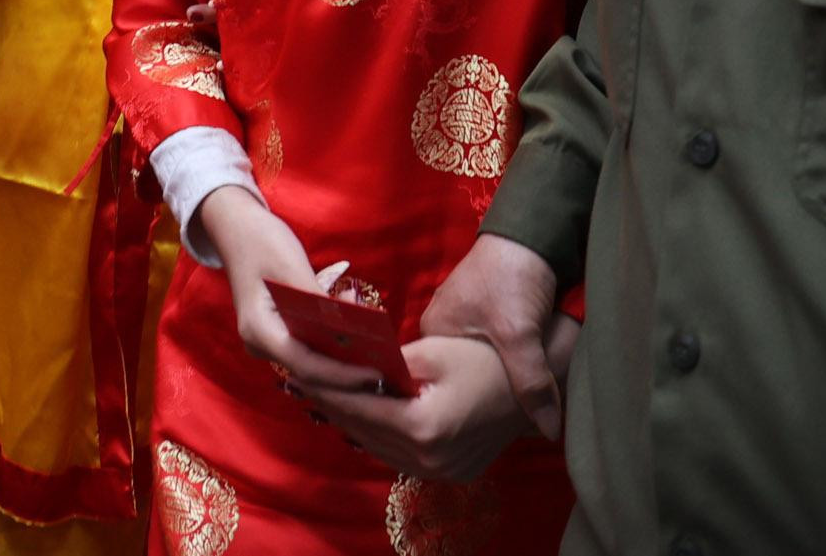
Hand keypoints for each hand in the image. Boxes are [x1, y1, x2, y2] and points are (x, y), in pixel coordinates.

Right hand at [193, 188, 380, 392]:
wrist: (235, 227)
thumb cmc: (262, 241)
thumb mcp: (293, 266)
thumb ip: (318, 301)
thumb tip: (351, 331)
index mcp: (259, 331)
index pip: (306, 365)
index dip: (342, 374)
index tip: (377, 374)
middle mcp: (261, 345)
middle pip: (309, 374)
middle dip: (348, 378)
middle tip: (389, 377)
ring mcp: (268, 343)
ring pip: (311, 366)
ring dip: (344, 364)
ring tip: (384, 360)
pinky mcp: (279, 335)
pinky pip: (310, 351)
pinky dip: (335, 348)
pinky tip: (362, 334)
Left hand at [302, 334, 538, 483]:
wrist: (528, 387)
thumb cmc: (482, 358)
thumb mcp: (432, 351)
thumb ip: (385, 364)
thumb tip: (343, 363)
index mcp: (424, 426)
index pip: (360, 407)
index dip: (325, 389)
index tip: (296, 374)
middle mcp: (430, 458)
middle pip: (365, 431)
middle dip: (331, 406)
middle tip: (298, 385)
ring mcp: (440, 472)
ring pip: (379, 448)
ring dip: (350, 424)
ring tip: (321, 401)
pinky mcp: (448, 474)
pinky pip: (400, 457)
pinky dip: (377, 438)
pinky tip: (359, 420)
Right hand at [419, 233, 564, 438]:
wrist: (536, 229)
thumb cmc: (513, 276)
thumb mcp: (519, 333)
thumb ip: (531, 383)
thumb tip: (549, 432)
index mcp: (433, 333)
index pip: (435, 385)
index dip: (459, 410)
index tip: (484, 433)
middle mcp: (443, 328)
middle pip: (459, 377)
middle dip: (482, 400)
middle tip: (507, 427)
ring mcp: (465, 319)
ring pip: (479, 366)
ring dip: (498, 384)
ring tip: (517, 413)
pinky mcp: (488, 314)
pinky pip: (492, 353)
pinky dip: (507, 368)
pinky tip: (523, 386)